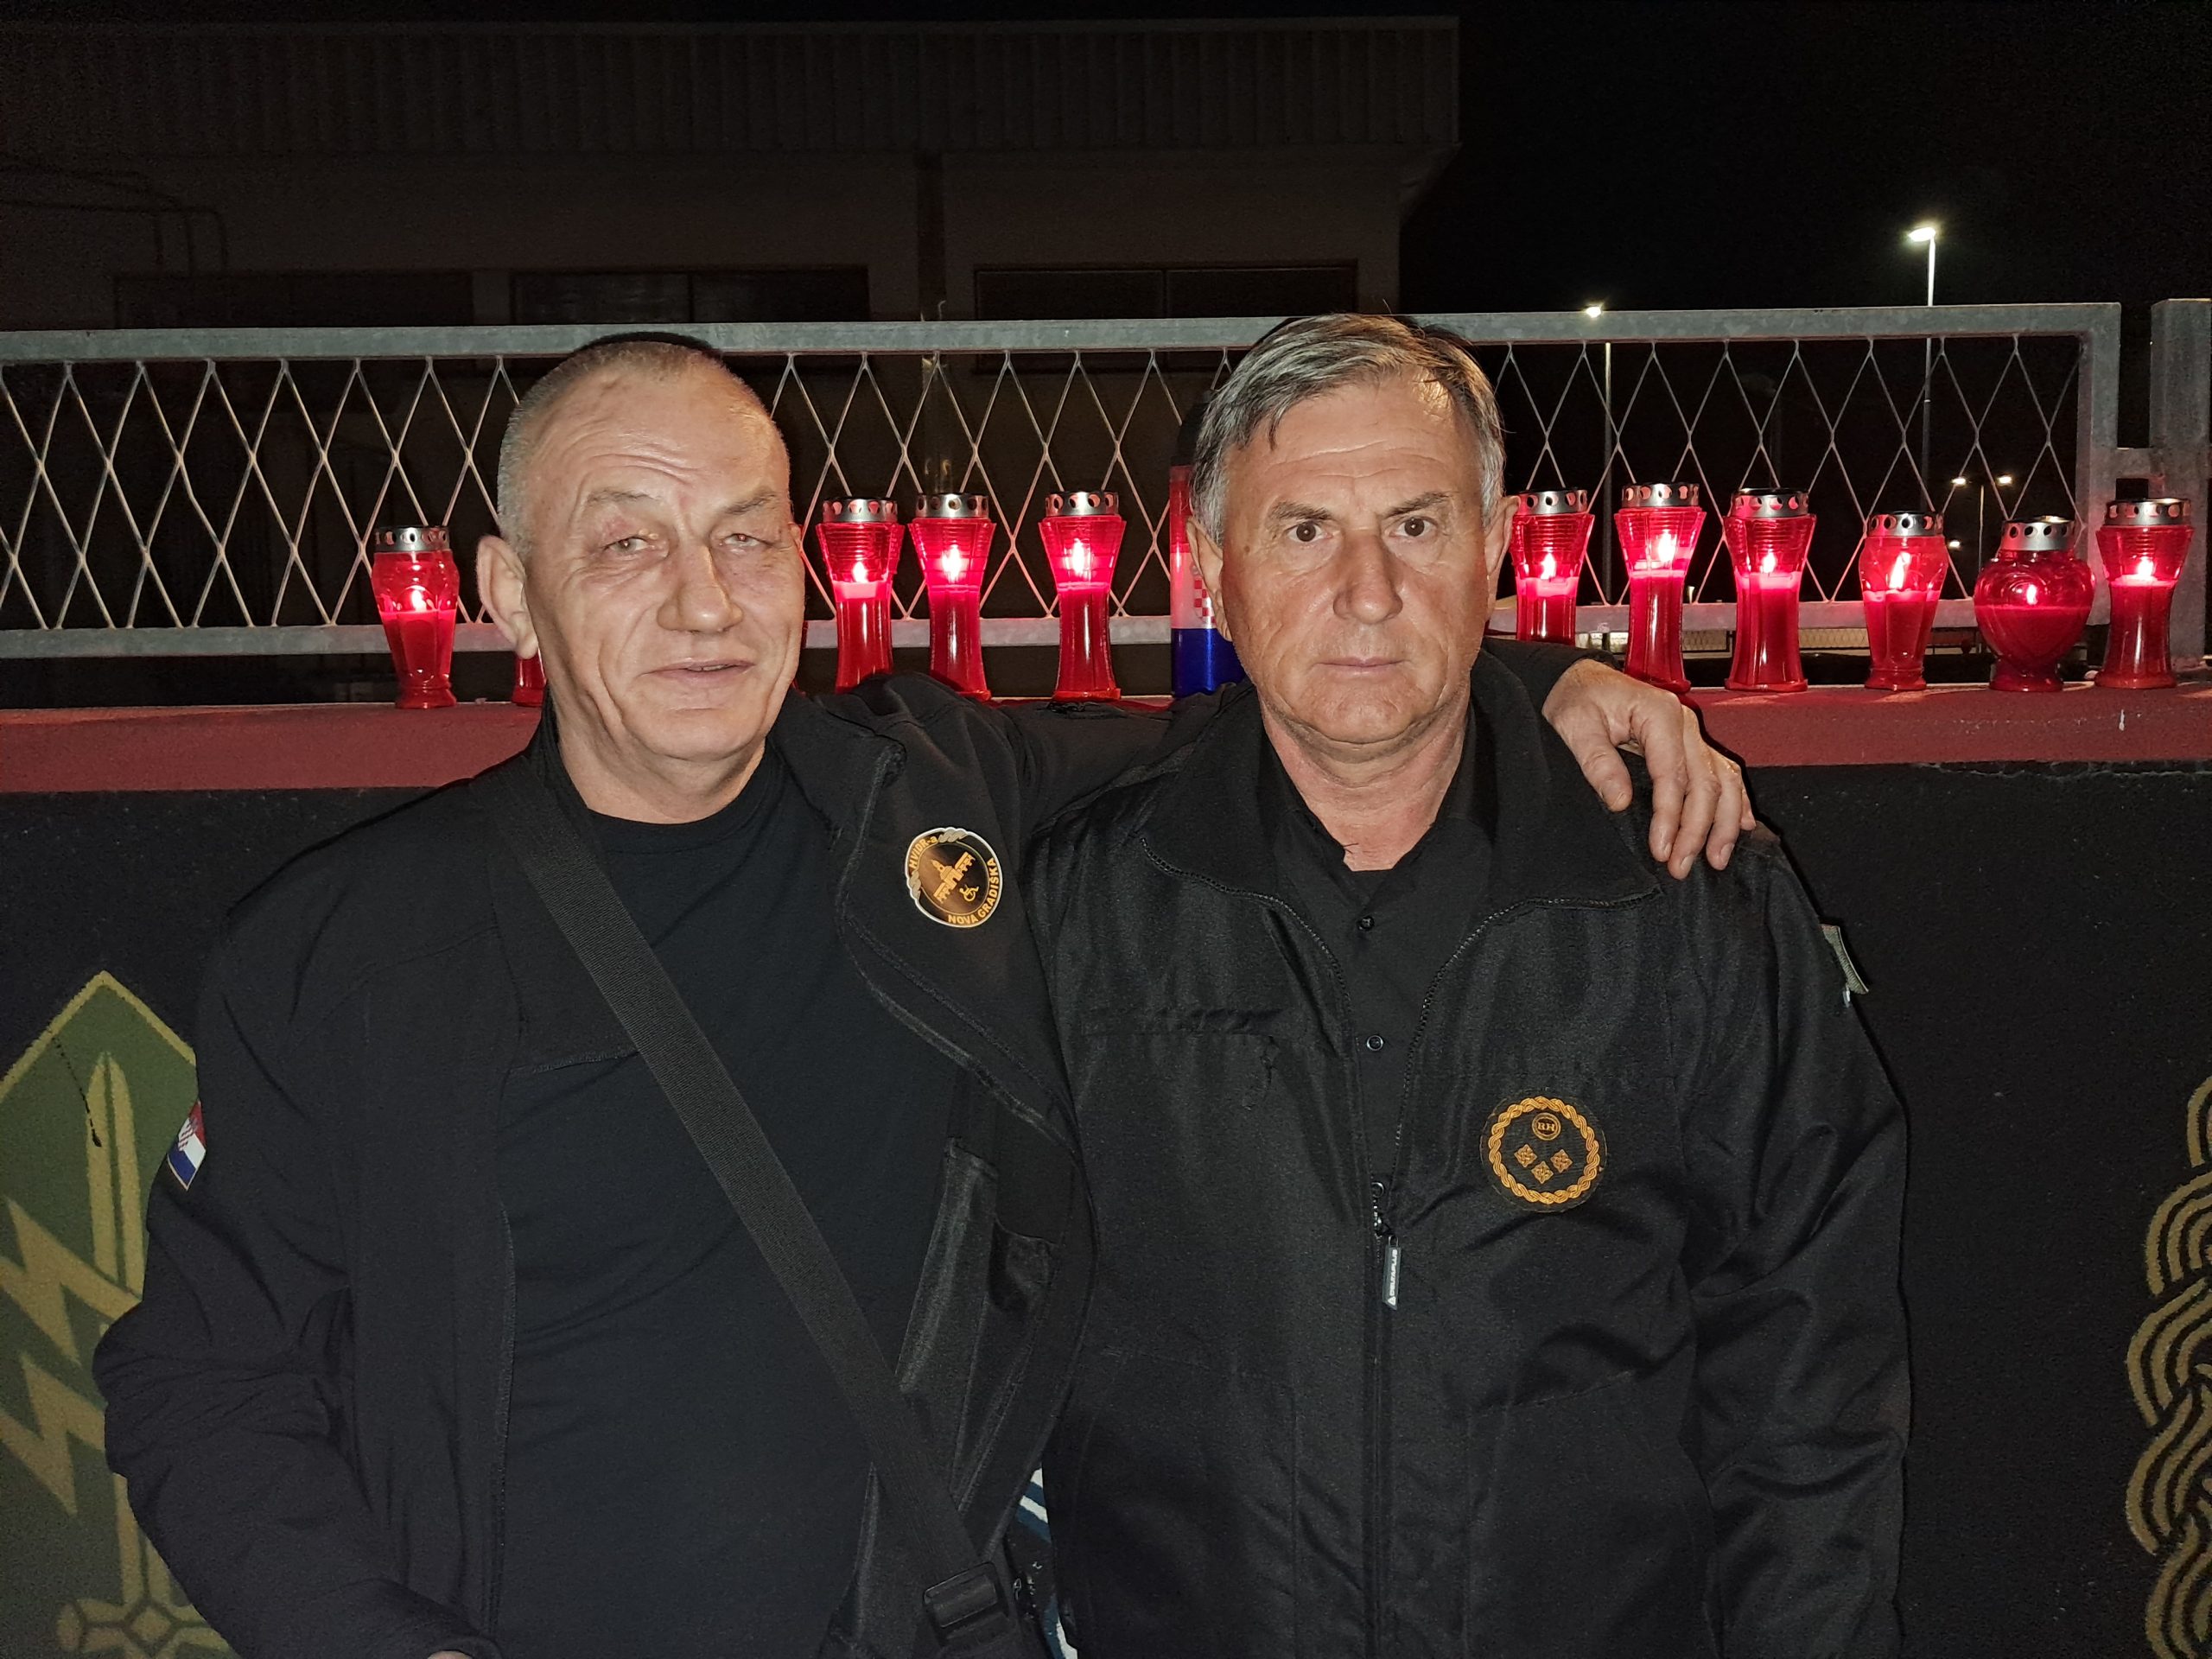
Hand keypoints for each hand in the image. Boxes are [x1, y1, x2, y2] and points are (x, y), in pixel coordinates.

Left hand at [1541, 659, 1753, 877]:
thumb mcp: (1575, 727)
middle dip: (1697, 829)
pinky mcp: (1690, 743)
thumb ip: (1598, 762)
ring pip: (1724, 780)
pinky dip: (1736, 800)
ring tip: (1716, 859)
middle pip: (1705, 783)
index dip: (1670, 817)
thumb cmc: (1576, 700)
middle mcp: (1684, 723)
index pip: (1673, 775)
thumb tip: (1620, 802)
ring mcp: (1691, 733)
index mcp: (1659, 714)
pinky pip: (1723, 772)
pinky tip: (1742, 826)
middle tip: (1681, 867)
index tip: (1661, 849)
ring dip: (1725, 822)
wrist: (1577, 681)